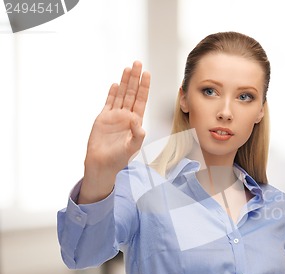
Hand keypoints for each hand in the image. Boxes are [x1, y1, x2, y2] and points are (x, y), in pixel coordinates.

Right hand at [79, 61, 150, 203]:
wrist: (102, 164)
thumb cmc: (119, 159)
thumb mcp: (132, 147)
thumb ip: (137, 135)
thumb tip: (138, 123)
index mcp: (135, 122)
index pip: (141, 100)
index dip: (144, 87)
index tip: (147, 74)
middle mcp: (126, 116)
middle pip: (131, 93)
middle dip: (135, 79)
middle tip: (138, 63)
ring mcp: (114, 116)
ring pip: (120, 95)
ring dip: (124, 82)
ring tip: (128, 68)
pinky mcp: (103, 119)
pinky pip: (108, 103)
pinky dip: (112, 93)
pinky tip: (115, 84)